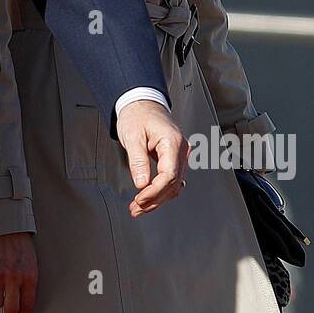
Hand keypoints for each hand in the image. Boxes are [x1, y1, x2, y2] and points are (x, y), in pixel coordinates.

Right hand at [0, 231, 37, 312]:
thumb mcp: (30, 261)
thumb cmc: (17, 240)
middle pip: (10, 310)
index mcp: (29, 275)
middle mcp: (14, 277)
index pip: (28, 304)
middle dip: (9, 312)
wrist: (3, 222)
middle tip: (8, 309)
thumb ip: (26, 281)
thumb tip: (23, 300)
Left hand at [115, 99, 188, 216]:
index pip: (169, 174)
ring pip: (173, 185)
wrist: (141, 104)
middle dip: (154, 199)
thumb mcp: (132, 136)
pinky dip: (160, 192)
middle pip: (173, 183)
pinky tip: (149, 199)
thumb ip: (137, 160)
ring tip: (138, 208)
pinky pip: (171, 180)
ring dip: (157, 199)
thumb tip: (142, 184)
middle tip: (136, 208)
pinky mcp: (175, 159)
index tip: (140, 199)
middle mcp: (181, 149)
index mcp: (172, 141)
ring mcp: (180, 154)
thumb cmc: (137, 115)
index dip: (155, 191)